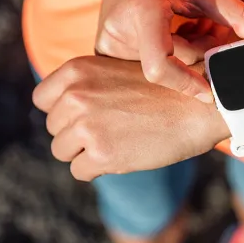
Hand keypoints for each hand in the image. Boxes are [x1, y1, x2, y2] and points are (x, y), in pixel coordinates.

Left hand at [32, 56, 230, 180]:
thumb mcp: (115, 73)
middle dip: (76, 135)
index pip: (41, 100)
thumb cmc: (165, 90)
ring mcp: (87, 126)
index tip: (83, 118)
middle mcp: (76, 96)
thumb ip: (86, 88)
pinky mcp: (102, 155)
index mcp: (76, 71)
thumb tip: (62, 116)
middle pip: (53, 129)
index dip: (61, 113)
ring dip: (85, 153)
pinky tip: (122, 156)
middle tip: (110, 132)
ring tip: (117, 143)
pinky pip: (80, 171)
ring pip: (62, 151)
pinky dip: (98, 169)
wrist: (202, 105)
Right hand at [93, 0, 243, 98]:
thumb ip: (241, 15)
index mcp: (142, 12)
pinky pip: (144, 64)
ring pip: (159, 66)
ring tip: (191, 25)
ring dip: (184, 53)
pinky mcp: (104, 50)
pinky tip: (174, 31)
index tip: (209, 92)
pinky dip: (167, 53)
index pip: (160, 66)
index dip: (186, 83)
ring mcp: (108, 43)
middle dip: (197, 55)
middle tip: (212, 31)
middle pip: (168, 64)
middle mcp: (119, 30)